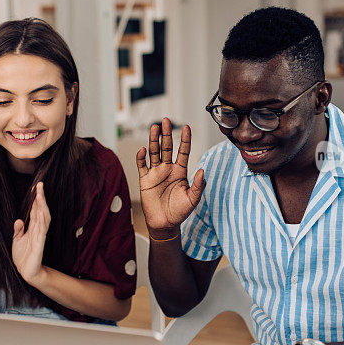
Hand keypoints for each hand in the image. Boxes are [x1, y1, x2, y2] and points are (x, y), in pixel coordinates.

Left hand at [12, 182, 50, 285]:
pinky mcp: (39, 245)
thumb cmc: (23, 257)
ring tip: (40, 195)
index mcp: (32, 228)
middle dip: (40, 198)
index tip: (36, 187)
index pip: (36, 210)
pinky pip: (42, 231)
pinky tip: (42, 213)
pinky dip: (42, 221)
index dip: (36, 199)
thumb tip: (19, 219)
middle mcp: (38, 230)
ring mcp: (39, 236)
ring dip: (42, 206)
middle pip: (41, 210)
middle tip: (40, 185)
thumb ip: (18, 230)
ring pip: (43, 218)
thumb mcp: (17, 240)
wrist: (26, 272)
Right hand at [136, 118, 204, 235]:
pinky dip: (141, 158)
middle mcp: (168, 169)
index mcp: (181, 171)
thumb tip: (202, 171)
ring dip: (153, 140)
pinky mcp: (145, 179)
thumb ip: (198, 185)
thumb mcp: (192, 199)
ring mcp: (156, 173)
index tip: (186, 127)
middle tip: (165, 120)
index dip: (185, 140)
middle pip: (167, 147)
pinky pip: (142, 166)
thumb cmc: (180, 212)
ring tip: (154, 128)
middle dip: (166, 134)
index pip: (183, 151)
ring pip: (154, 153)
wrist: (164, 224)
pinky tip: (143, 150)